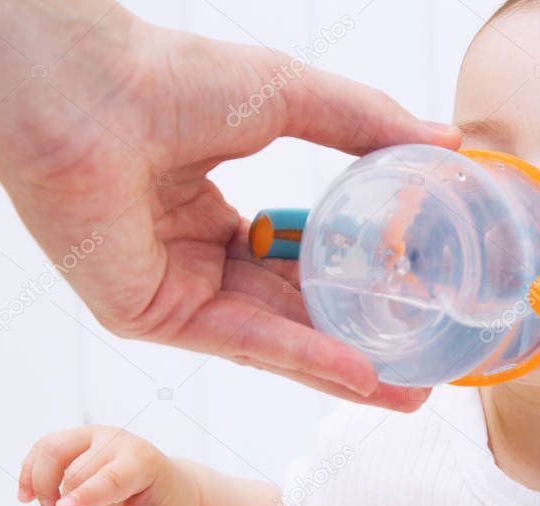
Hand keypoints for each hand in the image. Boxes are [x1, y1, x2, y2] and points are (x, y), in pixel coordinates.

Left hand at [0, 1, 455, 409]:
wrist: (90, 88)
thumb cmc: (172, 78)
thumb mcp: (293, 100)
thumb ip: (368, 125)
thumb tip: (449, 141)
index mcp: (217, 217)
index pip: (298, 269)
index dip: (355, 291)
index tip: (412, 306)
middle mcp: (196, 261)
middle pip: (292, 317)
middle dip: (358, 348)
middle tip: (421, 374)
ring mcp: (176, 292)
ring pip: (275, 338)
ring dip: (343, 370)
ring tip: (408, 393)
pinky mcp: (154, 316)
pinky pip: (243, 341)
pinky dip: (304, 357)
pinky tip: (361, 374)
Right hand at [18, 425, 198, 505]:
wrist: (160, 486)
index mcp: (143, 462)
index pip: (112, 477)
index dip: (87, 494)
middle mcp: (119, 442)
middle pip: (77, 473)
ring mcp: (96, 436)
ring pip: (52, 452)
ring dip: (44, 487)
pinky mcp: (76, 439)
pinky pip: (43, 449)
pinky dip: (30, 473)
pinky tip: (28, 497)